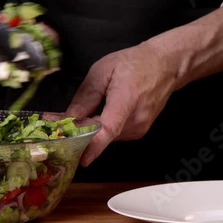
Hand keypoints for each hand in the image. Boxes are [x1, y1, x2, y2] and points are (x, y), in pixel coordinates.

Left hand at [66, 3, 222, 166]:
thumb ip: (86, 96)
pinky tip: (98, 116)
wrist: (165, 66)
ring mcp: (140, 128)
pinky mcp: (140, 131)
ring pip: (108, 137)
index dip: (93, 146)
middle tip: (57, 124)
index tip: (80, 159)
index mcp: (127, 100)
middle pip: (103, 135)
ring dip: (91, 131)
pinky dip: (103, 129)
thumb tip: (69, 118)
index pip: (109, 129)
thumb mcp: (103, 71)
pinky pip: (116, 134)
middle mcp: (136, 119)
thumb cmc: (135, 63)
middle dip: (80, 133)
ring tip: (79, 116)